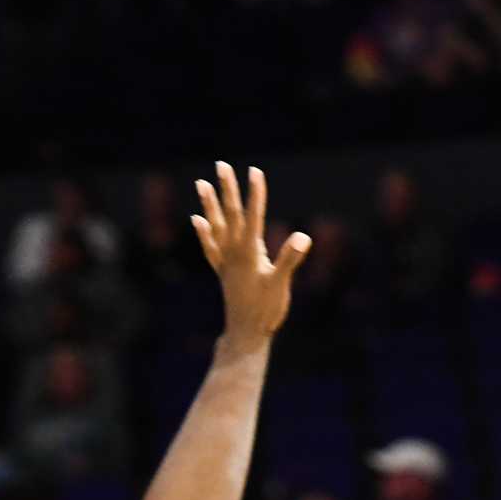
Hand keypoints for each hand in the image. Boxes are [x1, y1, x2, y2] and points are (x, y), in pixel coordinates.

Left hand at [193, 163, 310, 345]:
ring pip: (216, 227)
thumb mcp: (281, 285)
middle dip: (227, 189)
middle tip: (222, 165)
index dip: (255, 193)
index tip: (254, 171)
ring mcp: (226, 262)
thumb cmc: (266, 311)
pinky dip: (204, 234)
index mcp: (250, 253)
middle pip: (230, 215)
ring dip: (209, 205)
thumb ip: (289, 259)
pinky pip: (211, 248)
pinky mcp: (224, 272)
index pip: (253, 216)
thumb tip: (303, 237)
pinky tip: (198, 220)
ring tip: (201, 184)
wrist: (246, 334)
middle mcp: (234, 253)